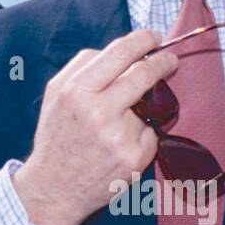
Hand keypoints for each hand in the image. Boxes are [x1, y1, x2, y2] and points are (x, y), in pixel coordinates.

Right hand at [12, 29, 177, 224]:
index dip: (143, 40)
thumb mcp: (56, 94)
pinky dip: (142, 133)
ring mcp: (119, 137)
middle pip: (143, 74)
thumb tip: (124, 51)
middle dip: (162, 62)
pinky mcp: (134, 158)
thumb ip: (84, 67)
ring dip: (142, 106)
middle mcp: (98, 112)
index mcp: (76, 91)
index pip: (120, 53)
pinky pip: (150, 132)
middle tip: (170, 60)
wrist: (54, 187)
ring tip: (120, 121)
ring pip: (147, 104)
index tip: (155, 37)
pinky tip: (122, 143)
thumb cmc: (57, 135)